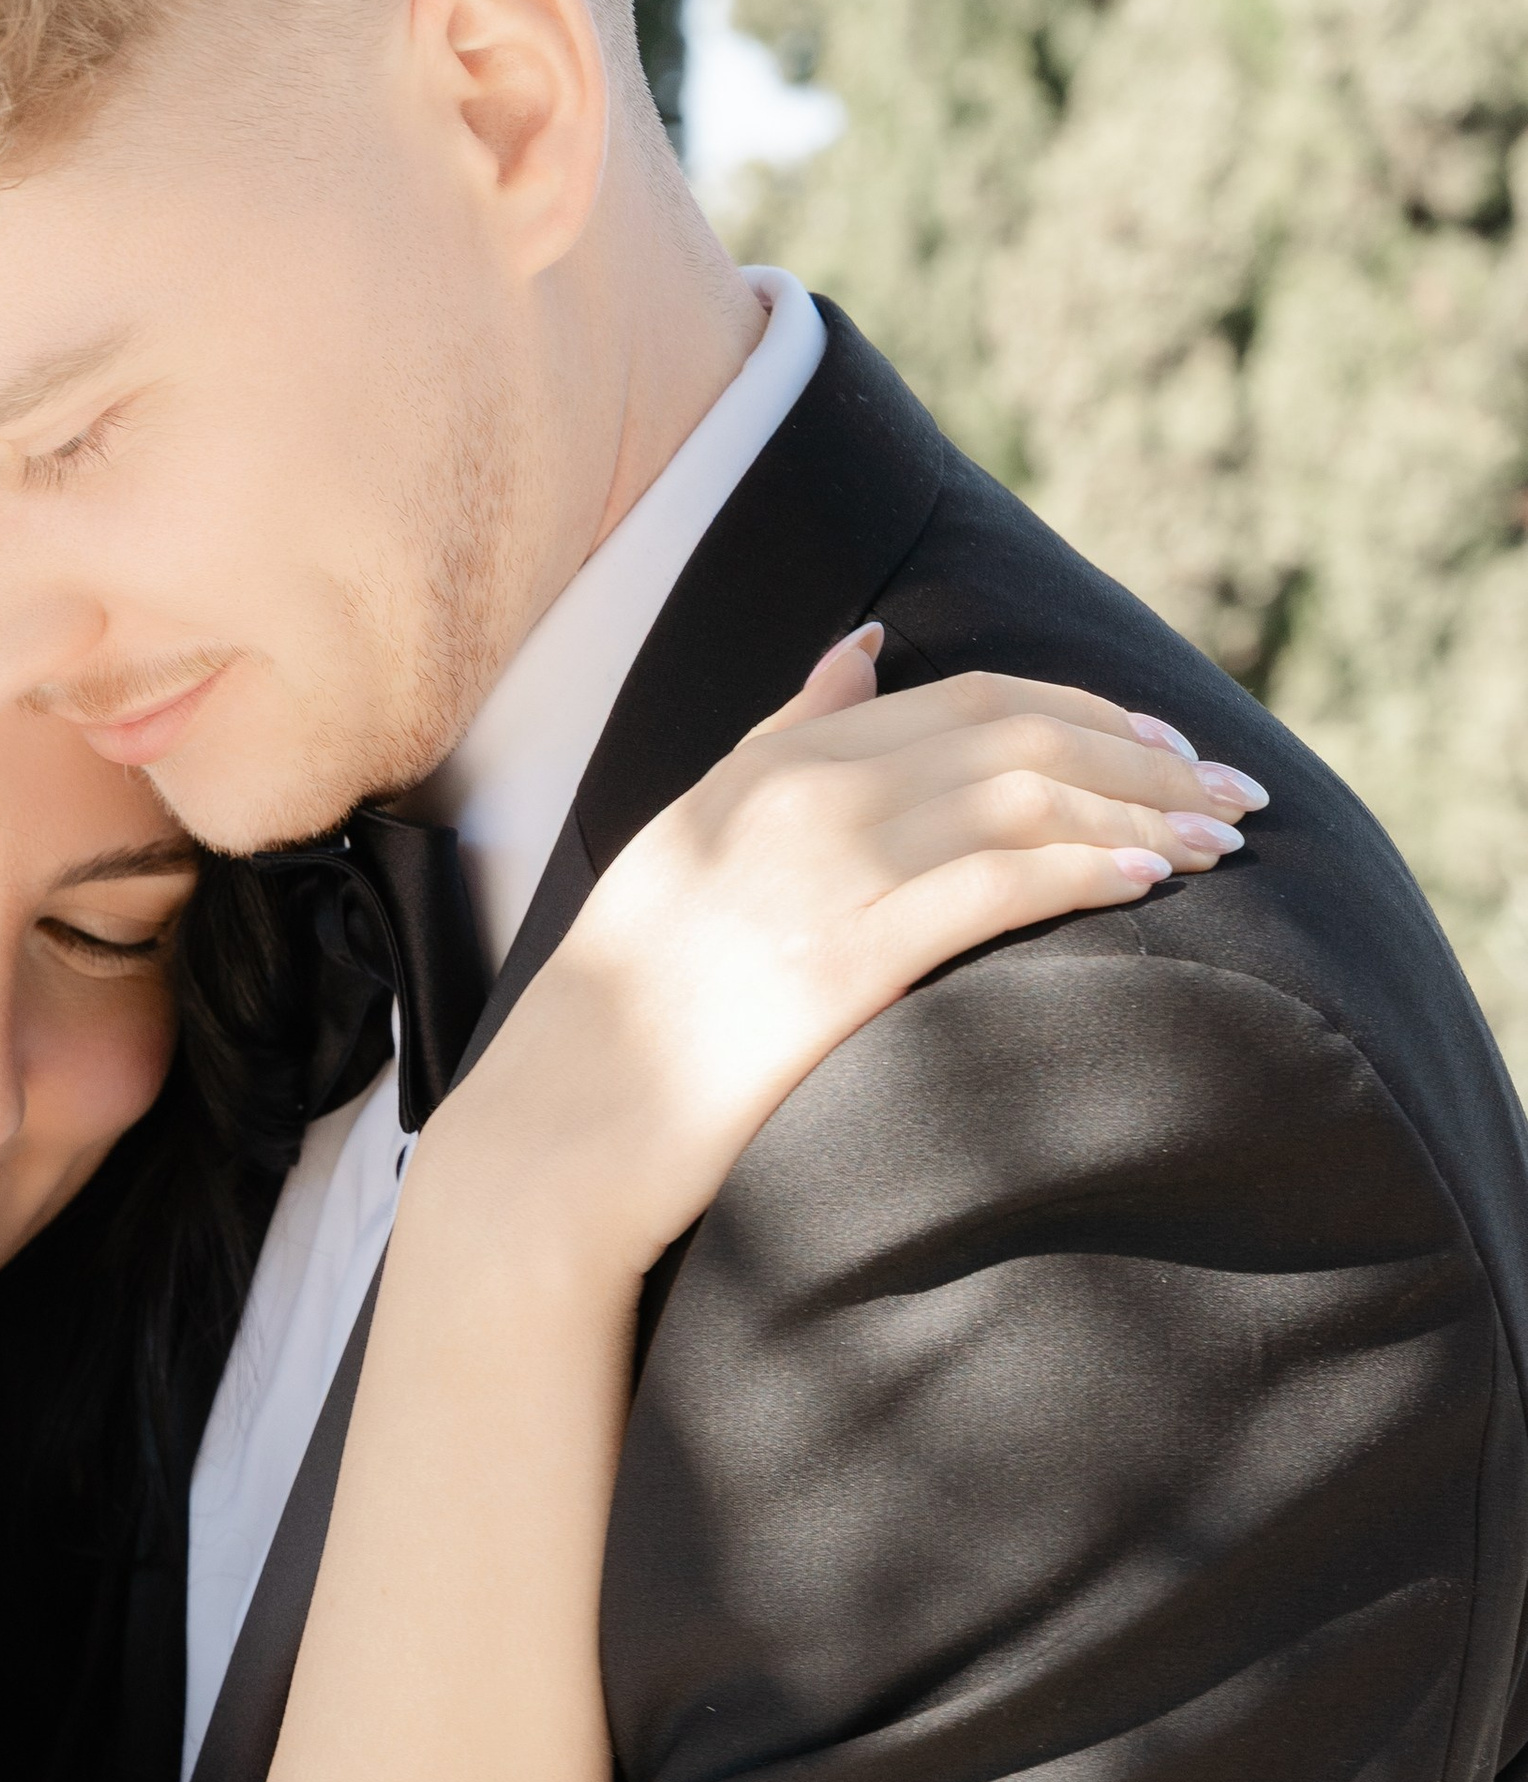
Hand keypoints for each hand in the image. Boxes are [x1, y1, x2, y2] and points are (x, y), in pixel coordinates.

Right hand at [417, 641, 1268, 1291]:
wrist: (557, 1137)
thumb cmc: (622, 1018)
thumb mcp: (686, 841)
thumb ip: (779, 738)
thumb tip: (861, 643)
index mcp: (764, 769)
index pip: (959, 699)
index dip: (1080, 710)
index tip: (1159, 744)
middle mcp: (797, 800)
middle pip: (1013, 735)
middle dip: (1140, 754)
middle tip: (1226, 791)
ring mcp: (818, 877)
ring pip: (1021, 798)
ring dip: (1140, 810)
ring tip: (1216, 841)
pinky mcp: (841, 961)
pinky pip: (994, 886)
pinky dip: (1084, 869)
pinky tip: (1148, 880)